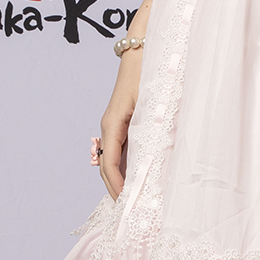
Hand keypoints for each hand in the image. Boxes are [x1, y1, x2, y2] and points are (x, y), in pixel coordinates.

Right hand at [94, 52, 142, 199]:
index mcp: (112, 125)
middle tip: (129, 211)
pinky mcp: (122, 120)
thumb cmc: (149, 73)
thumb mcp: (150, 104)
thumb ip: (149, 130)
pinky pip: (120, 149)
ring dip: (120, 179)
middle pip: (107, 166)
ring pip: (112, 159)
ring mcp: (114, 123)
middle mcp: (109, 126)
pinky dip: (125, 166)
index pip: (109, 165)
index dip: (117, 187)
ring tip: (133, 200)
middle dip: (116, 189)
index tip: (127, 204)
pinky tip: (137, 177)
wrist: (144, 48)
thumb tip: (152, 160)